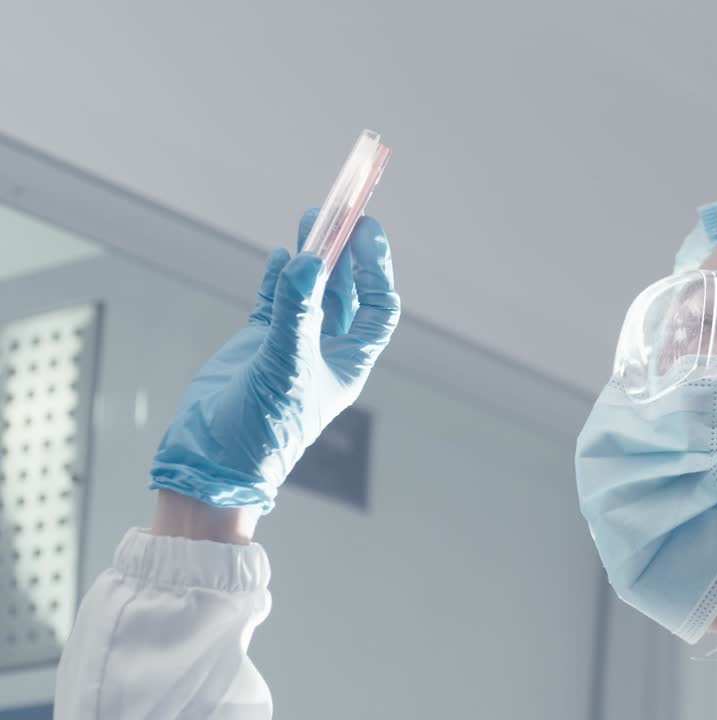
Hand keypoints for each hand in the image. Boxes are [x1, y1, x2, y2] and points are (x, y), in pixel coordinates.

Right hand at [150, 211, 399, 510]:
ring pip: (309, 290)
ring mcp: (290, 344)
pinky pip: (274, 300)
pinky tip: (279, 254)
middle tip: (337, 213)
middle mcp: (324, 350)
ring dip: (312, 256)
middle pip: (345, 290)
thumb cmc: (263, 429)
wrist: (212, 461)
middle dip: (344, 252)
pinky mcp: (256, 344)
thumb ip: (295, 312)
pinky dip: (277, 276)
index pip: (376, 306)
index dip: (375, 268)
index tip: (365, 231)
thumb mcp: (285, 366)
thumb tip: (308, 260)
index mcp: (348, 361)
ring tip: (311, 217)